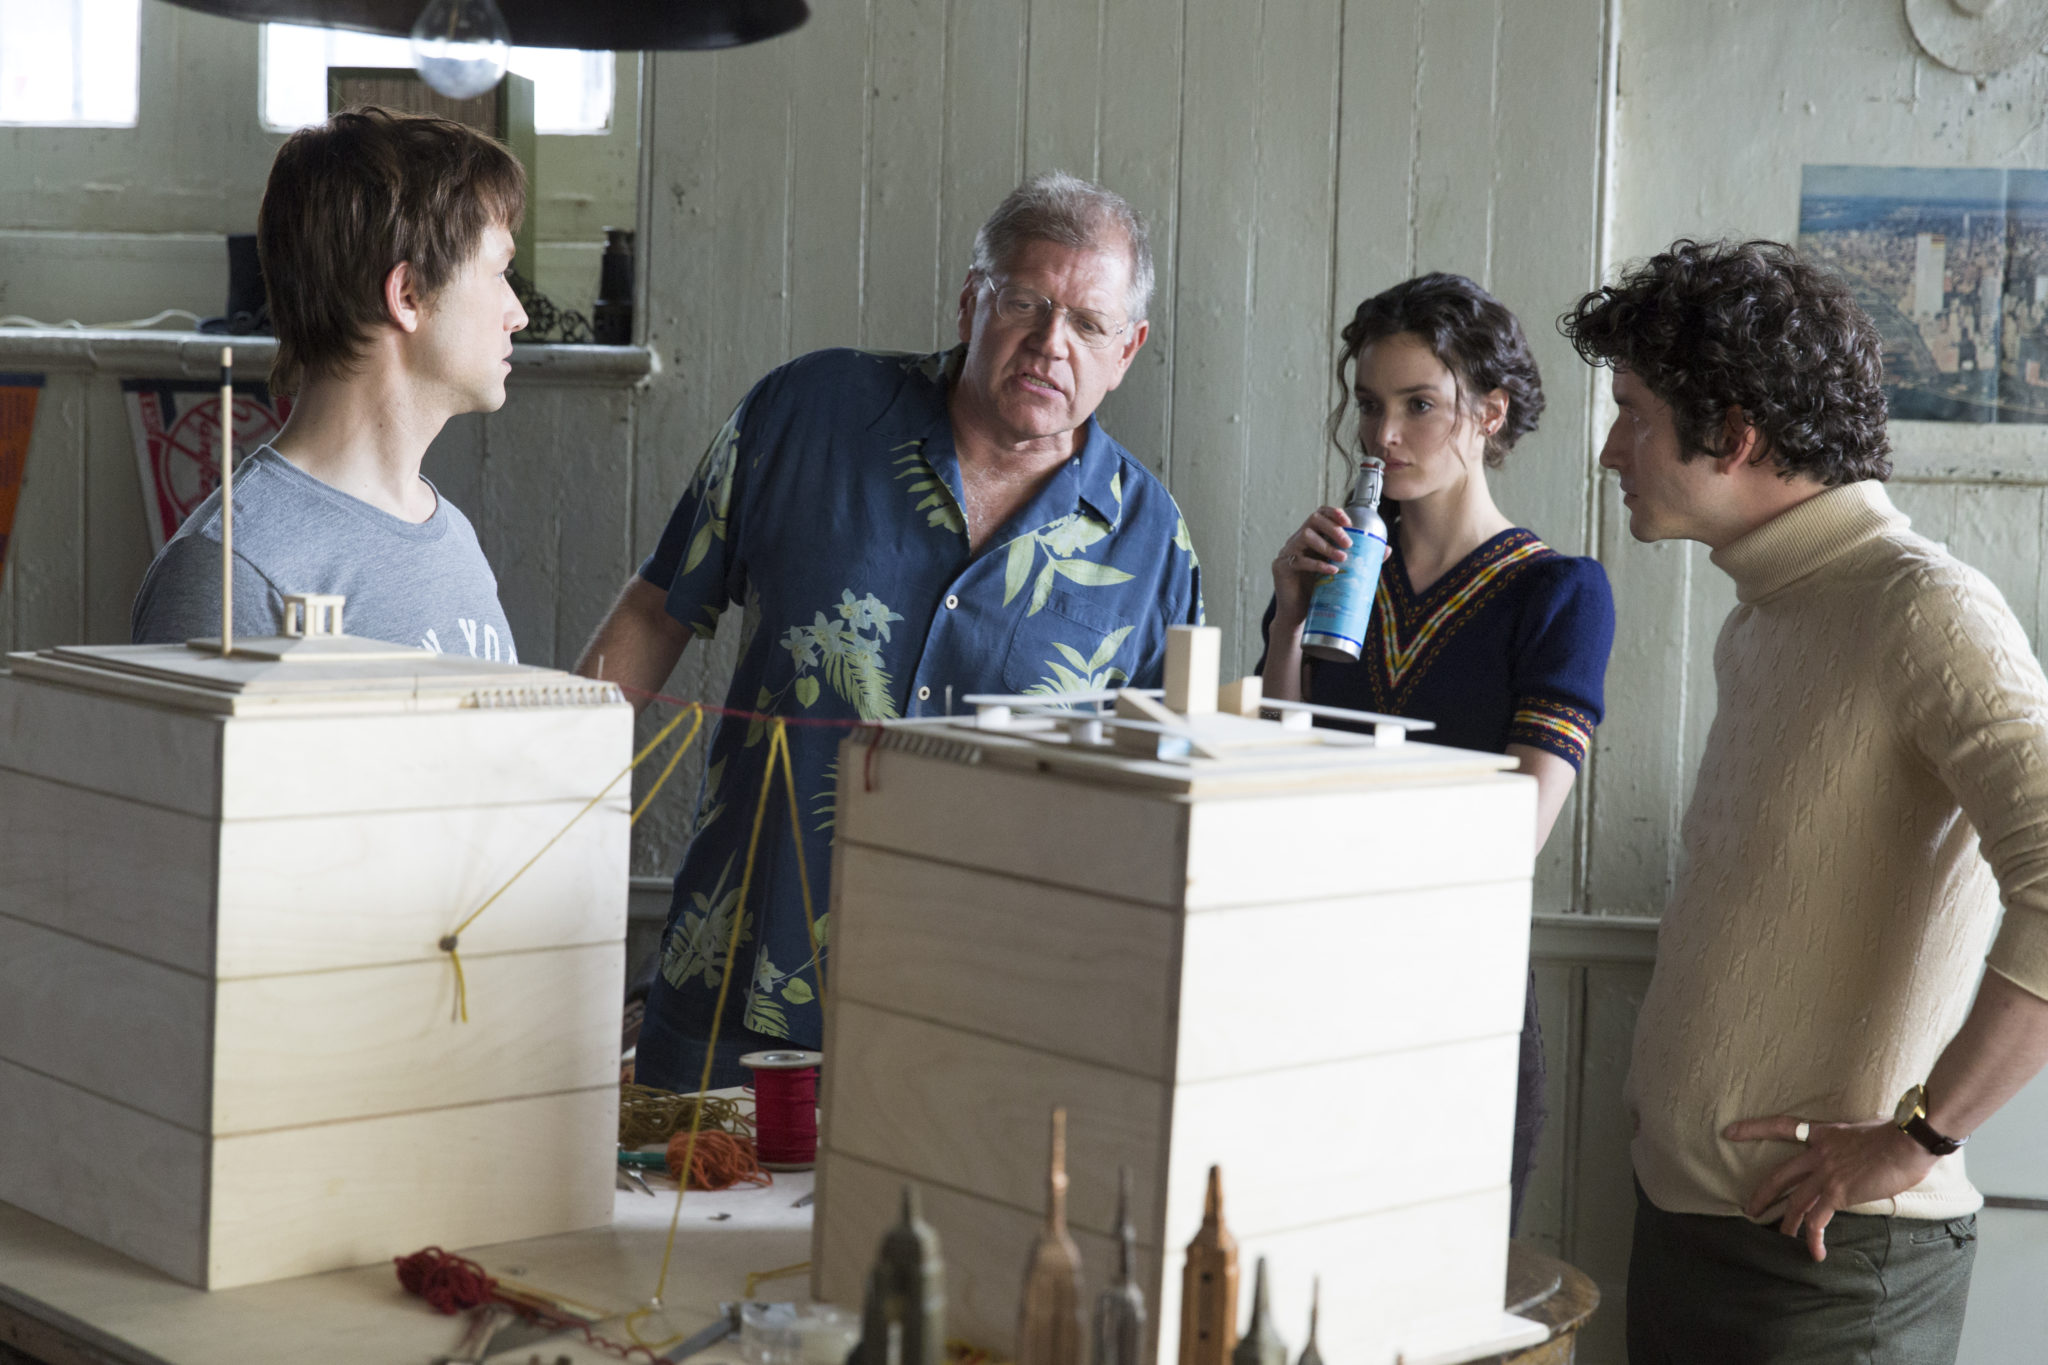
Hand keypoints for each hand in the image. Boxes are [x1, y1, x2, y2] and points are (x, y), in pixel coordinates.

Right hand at [1271, 506, 1351, 619]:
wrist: (1299, 616)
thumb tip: (1386, 549)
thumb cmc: (1319, 592)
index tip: (1349, 521)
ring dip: (1326, 546)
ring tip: (1342, 558)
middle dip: (1333, 528)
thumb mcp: (1340, 572)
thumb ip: (1359, 559)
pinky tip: (1331, 571)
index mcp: (1311, 538)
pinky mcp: (1281, 567)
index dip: (1333, 513)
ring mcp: (1287, 553)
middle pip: (1312, 520)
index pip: (1319, 515)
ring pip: (1305, 537)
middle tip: (1349, 543)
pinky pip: (1299, 560)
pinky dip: (1317, 564)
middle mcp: (1297, 541)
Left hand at [1724, 1113, 1939, 1261]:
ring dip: (1786, 1223)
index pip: (1780, 1126)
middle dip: (1763, 1194)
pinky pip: (1818, 1220)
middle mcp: (1818, 1154)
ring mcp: (1825, 1174)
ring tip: (1780, 1237)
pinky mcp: (1838, 1193)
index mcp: (1822, 1134)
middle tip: (1750, 1209)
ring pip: (1795, 1203)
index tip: (1729, 1133)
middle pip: (1779, 1175)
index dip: (1753, 1129)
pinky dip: (1813, 1238)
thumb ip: (1851, 1140)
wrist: (1908, 1140)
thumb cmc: (1895, 1132)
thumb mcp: (1864, 1128)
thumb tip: (1860, 1146)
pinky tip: (1815, 1253)